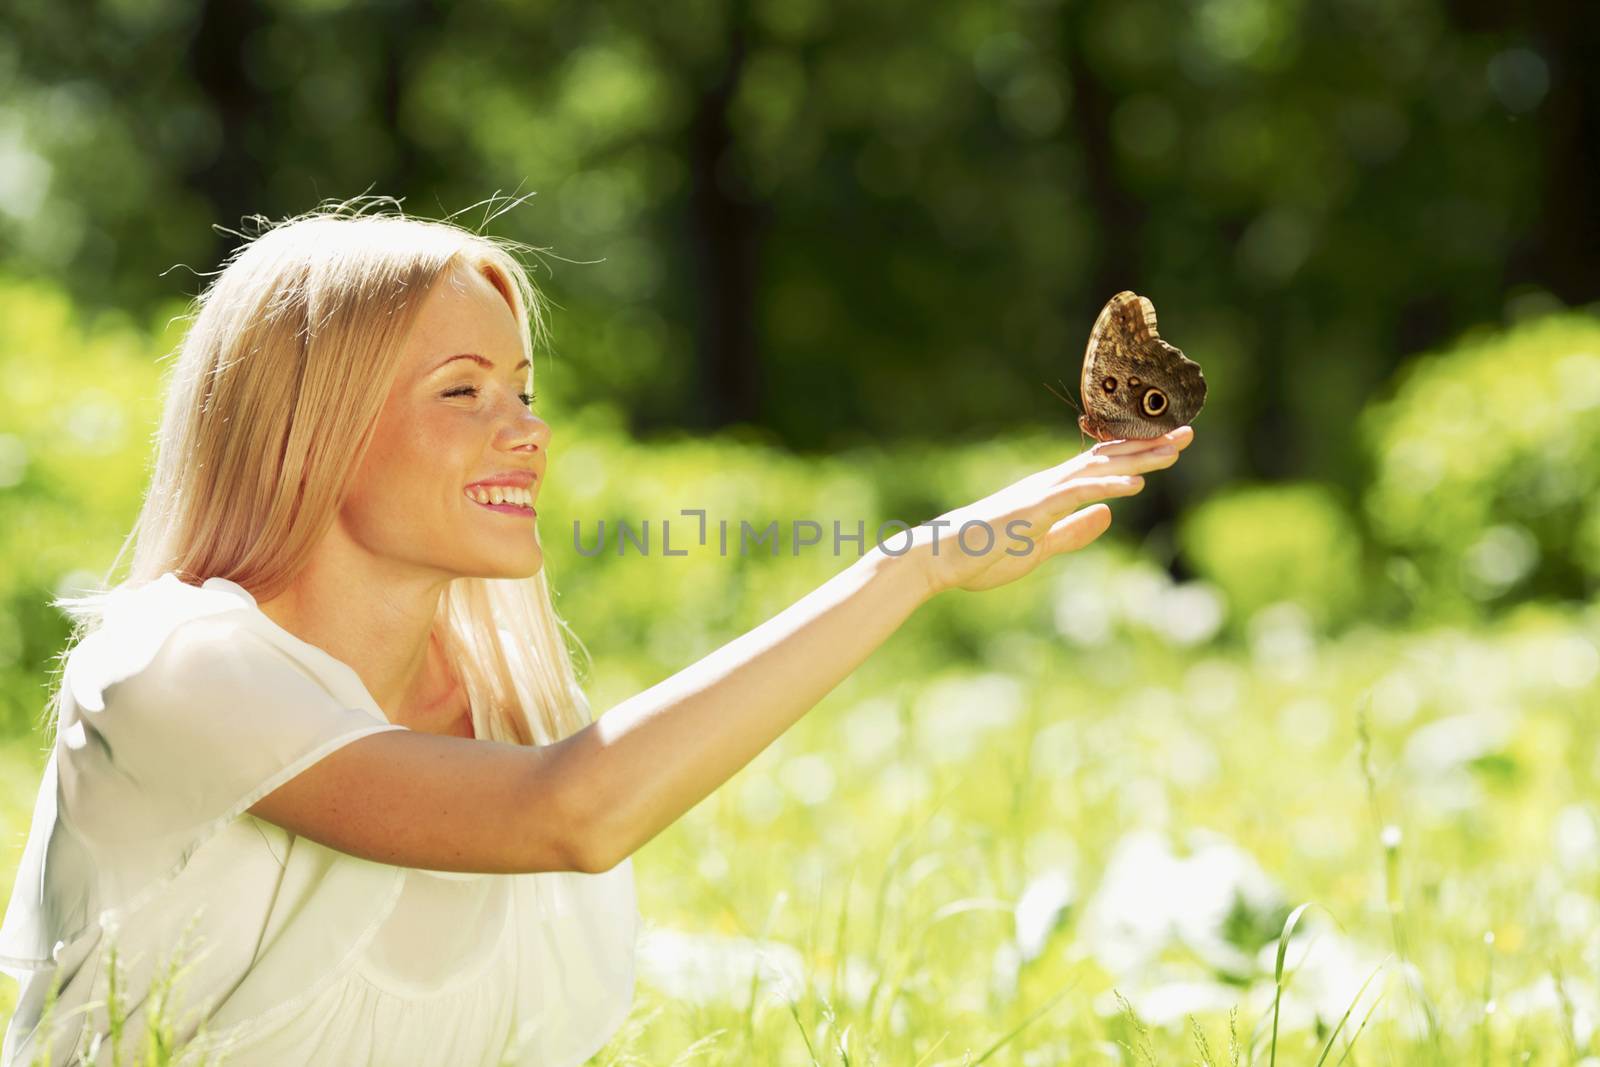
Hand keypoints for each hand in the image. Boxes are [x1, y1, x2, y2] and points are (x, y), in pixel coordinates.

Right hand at [906, 426, 1193, 595]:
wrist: (940, 557)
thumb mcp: (1041, 547)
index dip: (1136, 454)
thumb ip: (1074, 531)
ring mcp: (1042, 492)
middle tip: (1189, 432)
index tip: (1170, 445)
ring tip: (1176, 448)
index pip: (1101, 467)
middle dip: (1149, 445)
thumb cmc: (982, 554)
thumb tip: (1108, 516)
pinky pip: (1077, 493)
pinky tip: (1138, 484)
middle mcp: (1050, 483)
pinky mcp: (1033, 508)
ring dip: (1138, 458)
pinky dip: (1108, 486)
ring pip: (1099, 468)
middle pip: (1108, 458)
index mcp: (1051, 493)